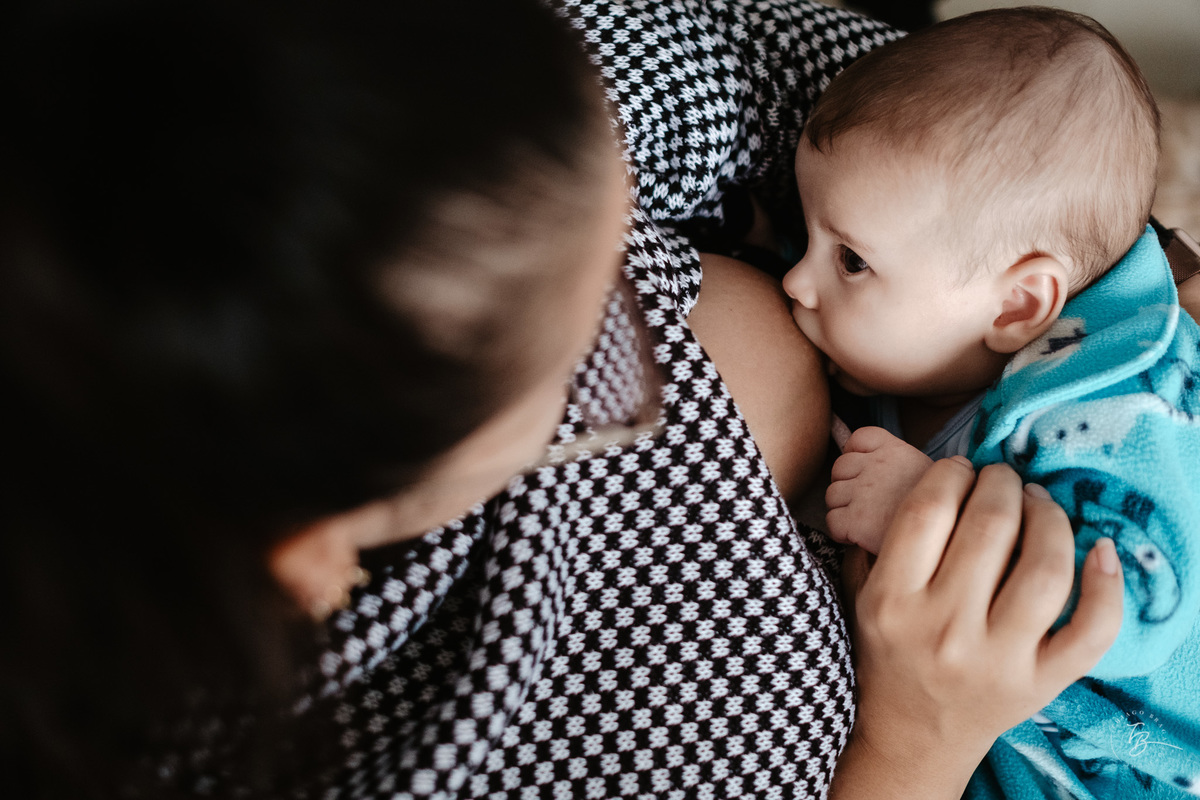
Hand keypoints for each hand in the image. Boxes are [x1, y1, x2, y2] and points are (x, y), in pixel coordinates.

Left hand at [825, 426, 932, 552]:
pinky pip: (831, 521)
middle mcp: (875, 466)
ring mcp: (862, 492)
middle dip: (846, 484)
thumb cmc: (944, 512)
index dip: (854, 452)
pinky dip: (840, 531)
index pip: (859, 438)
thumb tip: (907, 463)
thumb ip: (909, 466)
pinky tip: (857, 537)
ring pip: (831, 495)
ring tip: (863, 521)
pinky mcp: (855, 520)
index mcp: (896, 450)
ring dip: (842, 509)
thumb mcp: (936, 476)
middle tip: (864, 503)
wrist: (946, 540)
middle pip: (839, 467)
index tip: (862, 469)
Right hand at [830, 459, 1124, 798]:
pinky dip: (1106, 584)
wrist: (912, 735)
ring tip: (1039, 502)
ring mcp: (998, 659)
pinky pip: (1091, 629)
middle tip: (1002, 479)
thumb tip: (930, 480)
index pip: (928, 511)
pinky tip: (1100, 549)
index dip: (951, 474)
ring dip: (1049, 517)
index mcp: (892, 601)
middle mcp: (944, 628)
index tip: (960, 470)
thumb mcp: (861, 598)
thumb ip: (878, 543)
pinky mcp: (1041, 683)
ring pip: (1045, 568)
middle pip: (990, 526)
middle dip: (1001, 483)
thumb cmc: (888, 654)